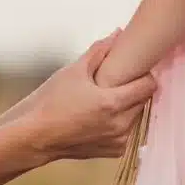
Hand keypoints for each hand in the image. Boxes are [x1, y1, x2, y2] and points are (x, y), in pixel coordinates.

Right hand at [15, 34, 155, 161]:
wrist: (34, 136)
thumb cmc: (50, 103)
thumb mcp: (74, 71)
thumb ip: (99, 51)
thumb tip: (117, 33)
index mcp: (113, 103)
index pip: (149, 86)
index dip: (144, 75)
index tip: (134, 69)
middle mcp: (120, 125)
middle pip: (143, 101)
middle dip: (133, 90)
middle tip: (116, 82)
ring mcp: (117, 140)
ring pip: (135, 116)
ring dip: (127, 107)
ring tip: (105, 99)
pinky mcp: (112, 151)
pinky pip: (126, 132)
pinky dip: (118, 123)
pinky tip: (100, 116)